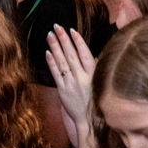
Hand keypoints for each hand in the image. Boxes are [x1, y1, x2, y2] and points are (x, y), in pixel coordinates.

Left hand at [45, 24, 94, 144]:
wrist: (90, 120)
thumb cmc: (96, 99)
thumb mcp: (100, 82)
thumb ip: (93, 68)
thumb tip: (89, 54)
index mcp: (93, 74)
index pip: (85, 54)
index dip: (78, 41)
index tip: (71, 30)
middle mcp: (82, 77)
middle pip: (71, 55)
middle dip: (63, 39)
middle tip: (56, 26)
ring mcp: (72, 83)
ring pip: (62, 62)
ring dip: (55, 47)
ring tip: (50, 35)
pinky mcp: (63, 90)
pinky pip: (56, 74)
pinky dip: (52, 62)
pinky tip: (48, 52)